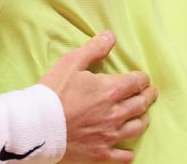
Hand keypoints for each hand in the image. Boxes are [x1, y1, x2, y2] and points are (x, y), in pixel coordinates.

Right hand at [39, 31, 155, 162]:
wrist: (38, 125)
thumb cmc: (53, 92)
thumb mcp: (70, 63)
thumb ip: (93, 49)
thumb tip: (110, 36)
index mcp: (111, 90)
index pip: (137, 82)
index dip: (142, 79)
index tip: (143, 78)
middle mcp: (116, 113)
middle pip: (141, 104)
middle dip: (147, 96)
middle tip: (149, 94)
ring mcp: (110, 135)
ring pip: (137, 128)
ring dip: (142, 120)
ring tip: (142, 116)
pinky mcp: (101, 153)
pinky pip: (123, 156)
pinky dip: (128, 153)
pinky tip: (128, 150)